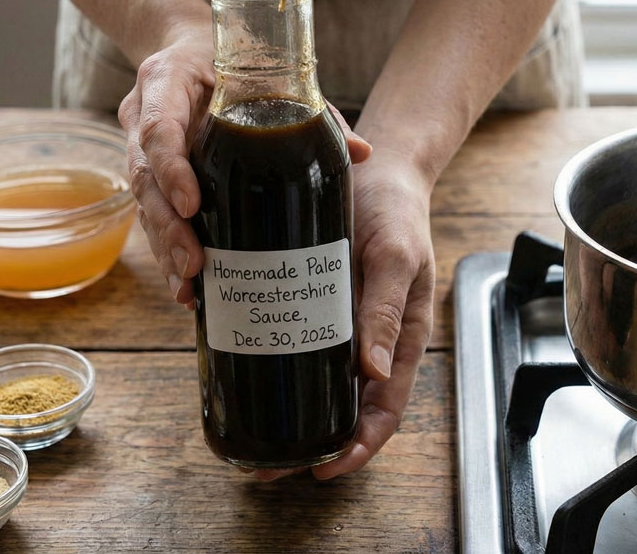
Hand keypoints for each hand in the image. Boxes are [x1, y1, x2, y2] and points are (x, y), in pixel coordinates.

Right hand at [118, 27, 370, 305]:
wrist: (194, 48)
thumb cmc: (236, 60)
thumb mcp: (272, 72)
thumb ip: (314, 111)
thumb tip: (362, 152)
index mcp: (166, 81)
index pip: (158, 128)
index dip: (171, 168)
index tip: (191, 205)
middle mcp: (143, 114)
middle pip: (144, 178)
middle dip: (167, 226)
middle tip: (194, 263)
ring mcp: (139, 146)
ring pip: (144, 203)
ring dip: (166, 247)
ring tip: (190, 286)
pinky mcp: (149, 172)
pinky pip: (153, 214)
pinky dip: (168, 250)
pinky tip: (188, 287)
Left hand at [253, 156, 436, 480]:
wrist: (373, 164)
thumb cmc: (397, 210)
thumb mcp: (397, 256)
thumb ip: (388, 309)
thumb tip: (376, 373)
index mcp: (400, 339)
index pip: (383, 410)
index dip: (358, 448)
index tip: (325, 471)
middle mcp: (367, 340)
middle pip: (341, 408)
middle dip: (308, 445)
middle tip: (263, 468)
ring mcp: (336, 324)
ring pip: (312, 383)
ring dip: (282, 415)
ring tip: (243, 441)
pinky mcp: (307, 301)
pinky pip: (289, 342)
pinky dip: (266, 366)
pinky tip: (236, 377)